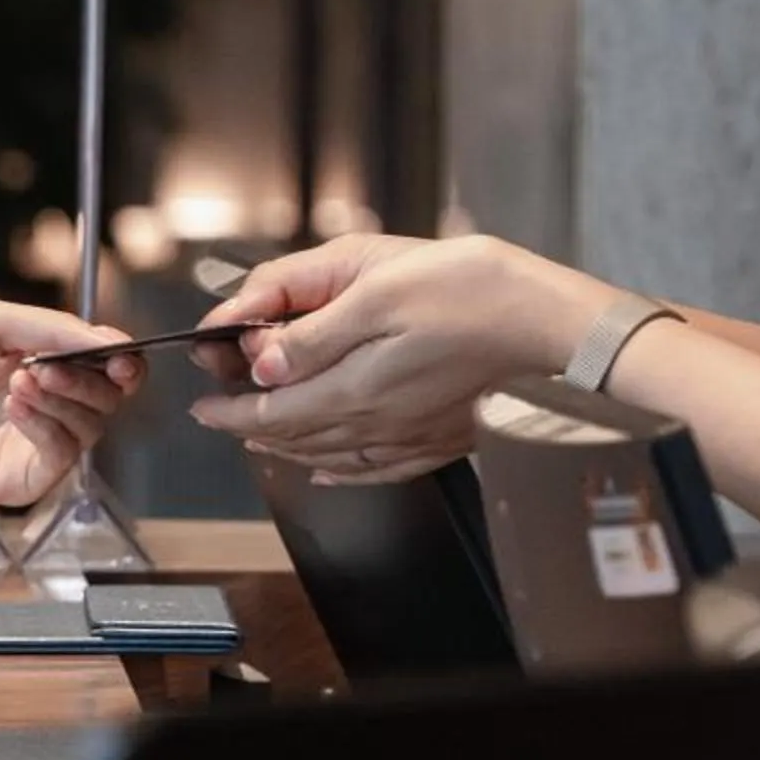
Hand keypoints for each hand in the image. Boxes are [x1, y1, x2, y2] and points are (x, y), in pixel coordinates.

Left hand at [0, 299, 143, 504]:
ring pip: (91, 426)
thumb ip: (56, 329)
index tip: (121, 354)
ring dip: (64, 398)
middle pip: (108, 399)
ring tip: (19, 380)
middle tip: (52, 366)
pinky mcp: (21, 479)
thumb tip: (113, 342)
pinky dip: (47, 426)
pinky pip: (62, 454)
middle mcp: (45, 408)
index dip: (122, 362)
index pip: (105, 370)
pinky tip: (14, 405)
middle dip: (90, 378)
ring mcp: (34, 446)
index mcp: (42, 366)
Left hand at [187, 235, 609, 482]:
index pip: (270, 412)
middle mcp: (376, 424)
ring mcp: (410, 437)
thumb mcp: (377, 288)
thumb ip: (313, 335)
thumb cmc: (476, 293)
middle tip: (222, 414)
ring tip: (263, 435)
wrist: (555, 323)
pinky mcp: (441, 438)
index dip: (229, 409)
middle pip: (294, 437)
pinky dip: (343, 470)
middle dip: (250, 426)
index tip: (204, 403)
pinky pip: (377, 468)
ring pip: (329, 454)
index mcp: (353, 389)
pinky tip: (332, 469)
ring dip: (288, 446)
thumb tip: (264, 365)